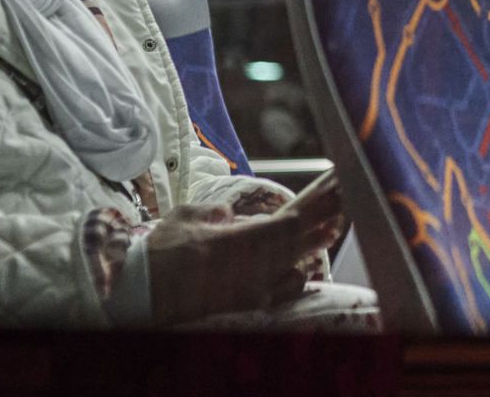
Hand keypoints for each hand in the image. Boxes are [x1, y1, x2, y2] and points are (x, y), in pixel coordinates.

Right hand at [145, 185, 344, 324]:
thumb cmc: (160, 251)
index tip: (336, 186)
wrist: (143, 292)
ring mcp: (252, 287)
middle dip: (324, 216)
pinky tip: (306, 265)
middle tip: (346, 197)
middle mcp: (252, 267)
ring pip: (295, 261)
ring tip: (335, 223)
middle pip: (299, 238)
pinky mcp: (247, 303)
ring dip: (316, 241)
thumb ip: (216, 212)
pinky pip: (282, 290)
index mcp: (237, 241)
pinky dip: (298, 275)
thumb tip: (233, 215)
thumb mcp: (187, 216)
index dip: (316, 204)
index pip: (288, 221)